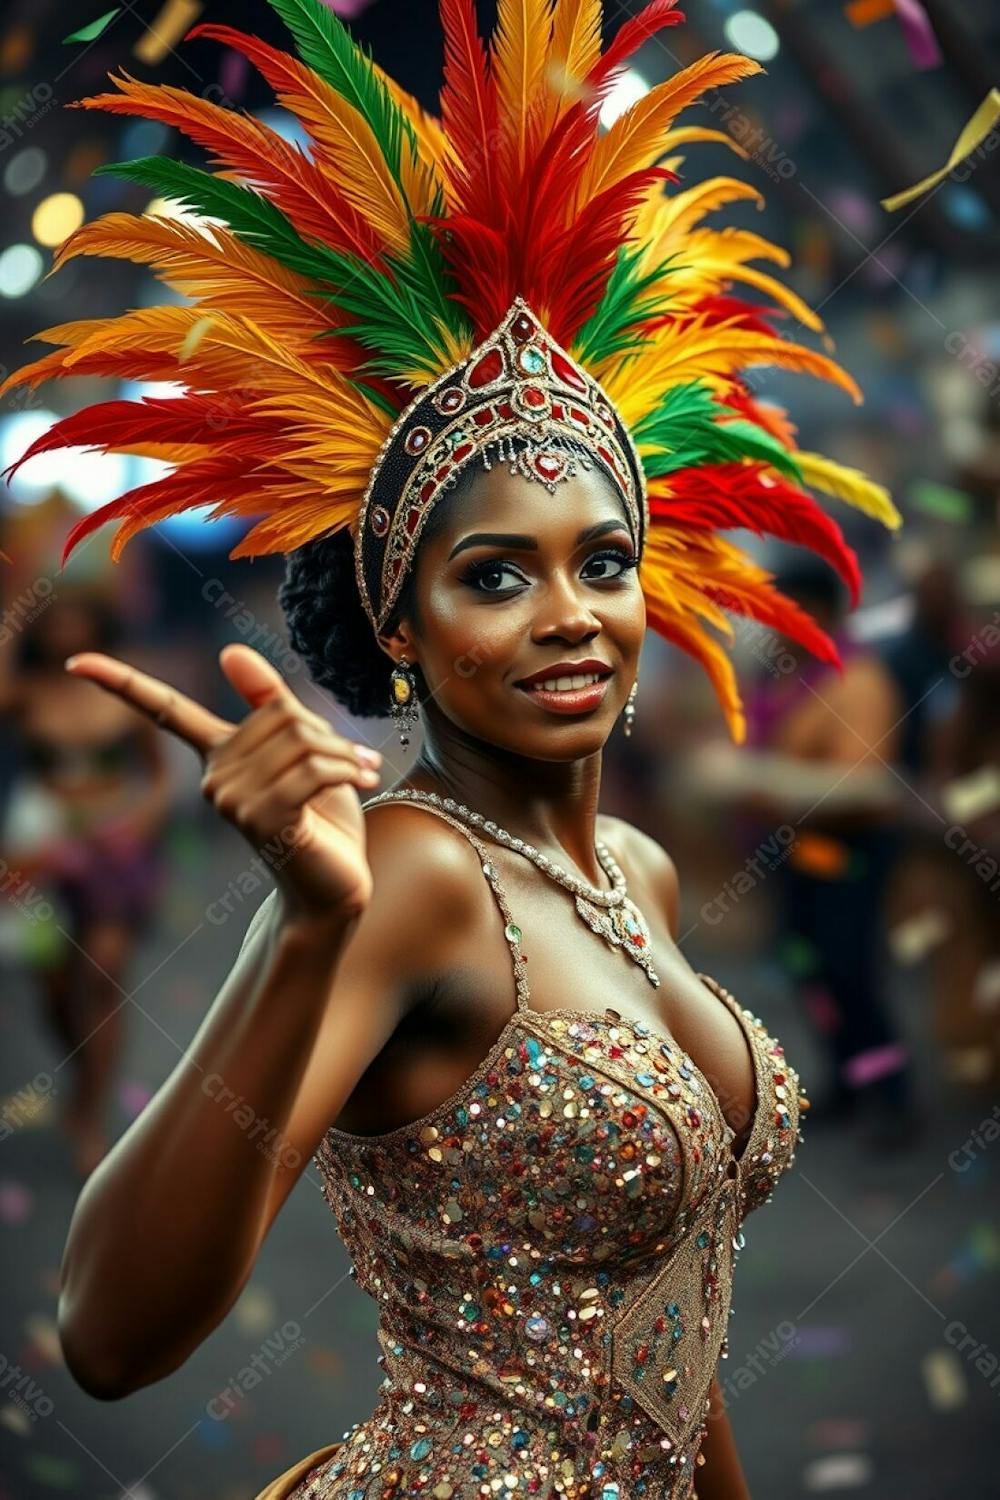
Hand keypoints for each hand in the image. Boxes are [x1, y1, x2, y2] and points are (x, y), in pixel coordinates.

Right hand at [64, 645, 381, 923]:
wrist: (337, 885)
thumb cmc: (323, 818)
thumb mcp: (304, 748)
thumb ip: (271, 701)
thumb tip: (228, 650)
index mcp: (218, 757)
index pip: (164, 711)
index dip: (121, 682)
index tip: (76, 662)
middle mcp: (213, 779)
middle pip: (279, 715)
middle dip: (325, 732)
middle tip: (352, 759)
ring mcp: (232, 803)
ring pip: (300, 739)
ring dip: (344, 753)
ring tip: (362, 772)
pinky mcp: (262, 821)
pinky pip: (312, 769)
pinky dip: (348, 768)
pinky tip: (366, 780)